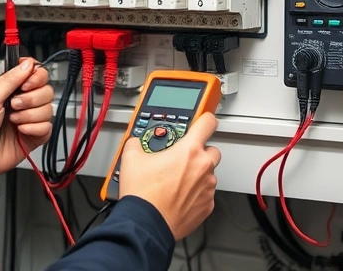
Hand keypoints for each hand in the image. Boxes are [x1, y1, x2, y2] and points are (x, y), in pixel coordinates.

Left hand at [0, 58, 53, 187]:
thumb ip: (9, 80)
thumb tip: (27, 64)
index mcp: (9, 88)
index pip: (34, 72)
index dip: (36, 76)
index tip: (26, 84)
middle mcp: (22, 101)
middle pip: (46, 89)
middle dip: (31, 98)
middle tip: (14, 105)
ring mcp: (29, 118)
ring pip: (48, 108)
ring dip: (29, 115)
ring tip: (14, 121)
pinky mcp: (34, 134)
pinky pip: (47, 127)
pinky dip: (34, 129)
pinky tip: (21, 132)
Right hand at [118, 113, 220, 239]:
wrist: (146, 223)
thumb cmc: (143, 194)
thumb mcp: (131, 158)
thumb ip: (137, 143)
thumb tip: (136, 143)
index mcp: (188, 151)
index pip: (207, 124)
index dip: (205, 119)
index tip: (204, 121)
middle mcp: (203, 168)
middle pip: (212, 150)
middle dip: (199, 152)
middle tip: (182, 158)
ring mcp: (207, 188)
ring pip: (209, 174)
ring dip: (197, 174)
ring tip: (176, 182)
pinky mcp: (207, 207)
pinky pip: (205, 194)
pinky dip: (196, 194)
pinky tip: (179, 197)